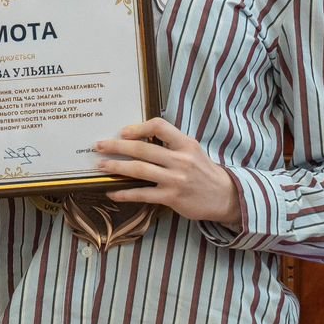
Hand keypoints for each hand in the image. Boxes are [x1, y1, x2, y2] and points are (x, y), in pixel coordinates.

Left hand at [95, 117, 242, 227]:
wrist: (224, 196)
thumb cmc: (203, 171)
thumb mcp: (192, 150)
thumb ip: (171, 143)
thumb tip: (139, 137)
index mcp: (185, 143)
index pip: (159, 126)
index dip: (138, 127)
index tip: (123, 131)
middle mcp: (180, 159)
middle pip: (142, 149)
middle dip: (117, 146)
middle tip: (99, 145)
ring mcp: (175, 179)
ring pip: (139, 170)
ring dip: (117, 167)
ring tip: (101, 165)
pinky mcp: (172, 197)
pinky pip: (143, 194)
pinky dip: (125, 192)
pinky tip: (112, 191)